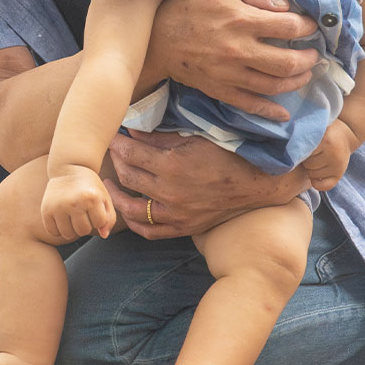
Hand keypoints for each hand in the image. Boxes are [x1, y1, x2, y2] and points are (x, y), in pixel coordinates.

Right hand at [41, 165, 115, 240]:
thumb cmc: (89, 186)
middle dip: (85, 225)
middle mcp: (74, 202)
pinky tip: (62, 219)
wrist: (69, 168)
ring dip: (72, 229)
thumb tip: (103, 236)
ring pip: (67, 234)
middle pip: (83, 231)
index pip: (99, 223)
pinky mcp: (46, 210)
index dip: (98, 218)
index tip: (94, 208)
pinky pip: (53, 232)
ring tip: (72, 217)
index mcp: (91, 197)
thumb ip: (110, 218)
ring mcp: (58, 206)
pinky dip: (58, 230)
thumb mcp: (104, 197)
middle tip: (82, 213)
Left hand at [106, 131, 299, 238]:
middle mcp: (170, 192)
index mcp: (173, 165)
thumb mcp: (196, 138)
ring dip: (115, 196)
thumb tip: (132, 132)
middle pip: (127, 177)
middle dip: (116, 162)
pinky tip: (126, 210)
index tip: (113, 137)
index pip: (130, 154)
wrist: (256, 184)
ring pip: (131, 208)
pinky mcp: (182, 227)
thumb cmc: (228, 155)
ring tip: (109, 185)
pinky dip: (133, 222)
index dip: (117, 144)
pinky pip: (149, 231)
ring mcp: (175, 214)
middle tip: (113, 153)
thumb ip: (161, 138)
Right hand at [147, 0, 318, 121]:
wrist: (156, 38)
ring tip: (304, 74)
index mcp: (242, 21)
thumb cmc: (190, 6)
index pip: (289, 28)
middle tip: (314, 54)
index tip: (311, 26)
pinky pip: (250, 105)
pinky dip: (270, 111)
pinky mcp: (220, 90)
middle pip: (287, 62)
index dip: (307, 27)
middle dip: (308, 59)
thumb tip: (285, 6)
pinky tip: (284, 113)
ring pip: (274, 86)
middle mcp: (239, 51)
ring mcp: (230, 74)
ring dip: (296, 82)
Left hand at [299, 120, 355, 191]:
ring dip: (310, 169)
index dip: (300, 150)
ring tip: (315, 159)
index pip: (303, 152)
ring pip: (313, 175)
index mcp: (326, 139)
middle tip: (311, 153)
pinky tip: (317, 175)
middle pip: (307, 164)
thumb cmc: (325, 132)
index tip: (301, 146)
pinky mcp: (340, 175)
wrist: (346, 134)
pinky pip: (323, 186)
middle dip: (306, 160)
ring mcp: (338, 166)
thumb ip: (302, 136)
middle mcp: (333, 153)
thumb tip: (283, 147)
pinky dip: (317, 183)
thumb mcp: (315, 129)